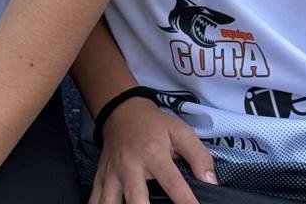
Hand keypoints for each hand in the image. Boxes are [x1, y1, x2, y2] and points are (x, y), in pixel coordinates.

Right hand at [89, 99, 215, 203]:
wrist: (123, 112)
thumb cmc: (155, 126)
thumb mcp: (180, 132)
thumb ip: (198, 155)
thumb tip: (210, 182)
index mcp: (154, 155)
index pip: (173, 183)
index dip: (185, 202)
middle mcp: (130, 166)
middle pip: (136, 200)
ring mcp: (112, 174)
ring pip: (109, 203)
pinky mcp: (100, 178)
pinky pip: (95, 199)